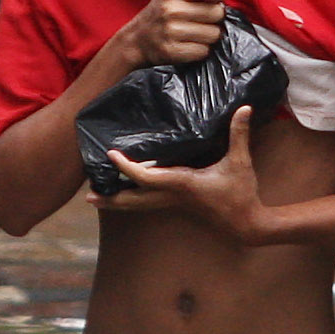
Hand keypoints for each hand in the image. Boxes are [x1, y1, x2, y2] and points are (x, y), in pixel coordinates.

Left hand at [88, 107, 269, 241]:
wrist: (246, 224)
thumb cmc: (241, 193)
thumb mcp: (240, 162)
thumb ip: (238, 134)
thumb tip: (245, 108)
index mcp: (183, 184)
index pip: (147, 178)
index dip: (127, 167)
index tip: (111, 155)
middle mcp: (173, 196)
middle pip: (134, 200)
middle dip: (111, 199)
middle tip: (88, 195)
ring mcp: (174, 204)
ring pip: (139, 206)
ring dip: (117, 202)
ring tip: (95, 198)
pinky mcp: (178, 206)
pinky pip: (148, 203)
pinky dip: (132, 199)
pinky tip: (122, 194)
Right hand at [118, 0, 227, 67]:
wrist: (135, 42)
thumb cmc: (158, 17)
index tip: (214, 1)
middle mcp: (171, 8)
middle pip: (217, 12)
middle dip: (215, 19)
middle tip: (203, 21)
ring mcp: (171, 30)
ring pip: (214, 34)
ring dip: (209, 36)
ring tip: (196, 34)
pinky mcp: (172, 50)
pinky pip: (204, 51)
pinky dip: (201, 50)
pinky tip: (190, 45)